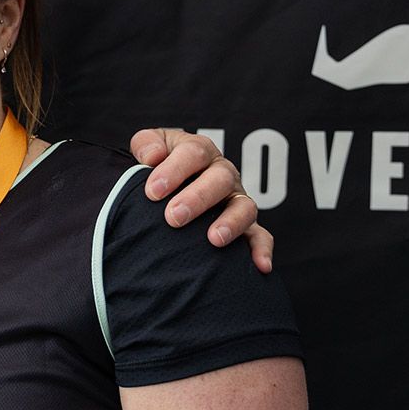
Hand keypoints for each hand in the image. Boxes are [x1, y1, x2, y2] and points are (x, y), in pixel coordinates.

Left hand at [129, 128, 272, 272]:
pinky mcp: (245, 226)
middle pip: (220, 179)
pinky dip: (262, 249)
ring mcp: (236, 200)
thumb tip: (151, 157)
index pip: (193, 153)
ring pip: (244, 207)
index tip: (152, 192)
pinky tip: (260, 265)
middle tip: (173, 217)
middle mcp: (223, 174)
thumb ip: (146, 144)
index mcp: (200, 152)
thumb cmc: (158, 166)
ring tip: (214, 238)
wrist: (169, 186)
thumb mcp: (148, 147)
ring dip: (231, 222)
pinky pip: (260, 237)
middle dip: (197, 198)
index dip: (174, 170)